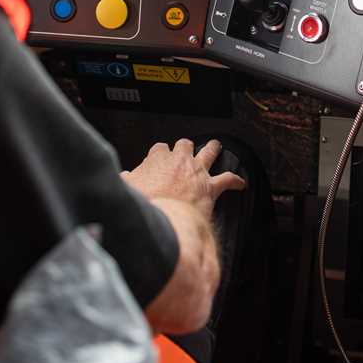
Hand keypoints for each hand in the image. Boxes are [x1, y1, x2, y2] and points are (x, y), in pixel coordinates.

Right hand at [122, 138, 245, 218]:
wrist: (164, 218)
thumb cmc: (145, 204)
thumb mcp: (128, 189)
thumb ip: (127, 181)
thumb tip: (122, 179)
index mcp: (158, 158)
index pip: (159, 149)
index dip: (159, 154)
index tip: (158, 160)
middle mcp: (180, 160)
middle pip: (184, 145)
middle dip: (185, 147)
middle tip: (184, 152)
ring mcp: (197, 171)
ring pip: (209, 152)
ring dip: (213, 149)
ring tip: (216, 147)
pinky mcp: (210, 186)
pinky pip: (228, 179)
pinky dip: (235, 181)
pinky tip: (241, 184)